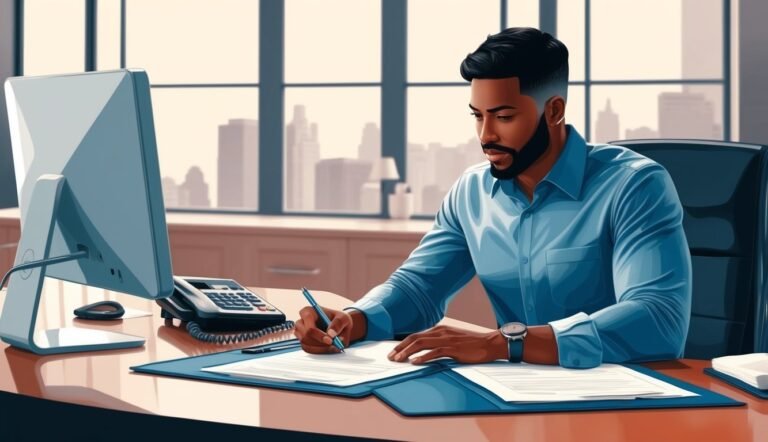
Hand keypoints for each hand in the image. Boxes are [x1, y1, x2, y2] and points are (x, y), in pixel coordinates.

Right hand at [293, 306, 365, 353]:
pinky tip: (329, 348)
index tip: (330, 340)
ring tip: (334, 346)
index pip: (309, 326)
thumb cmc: (339, 320)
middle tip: (334, 345)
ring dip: (321, 348)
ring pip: (306, 345)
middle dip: (320, 343)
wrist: (339, 327)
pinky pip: (308, 350)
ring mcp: (300, 333)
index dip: (319, 335)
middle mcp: (301, 322)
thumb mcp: (343, 318)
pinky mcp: (303, 342)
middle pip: (305, 337)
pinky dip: (320, 351)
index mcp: (308, 312)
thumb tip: (331, 334)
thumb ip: (338, 323)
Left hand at [387, 324, 507, 363]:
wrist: (490, 343)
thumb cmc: (472, 344)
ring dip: (408, 352)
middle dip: (400, 348)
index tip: (394, 352)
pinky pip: (435, 352)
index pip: (416, 335)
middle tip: (391, 357)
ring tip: (399, 360)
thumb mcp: (452, 340)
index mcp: (439, 329)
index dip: (403, 344)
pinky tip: (415, 362)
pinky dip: (423, 357)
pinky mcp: (453, 348)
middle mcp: (441, 332)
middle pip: (415, 338)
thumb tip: (424, 351)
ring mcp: (447, 339)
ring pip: (422, 344)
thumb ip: (439, 343)